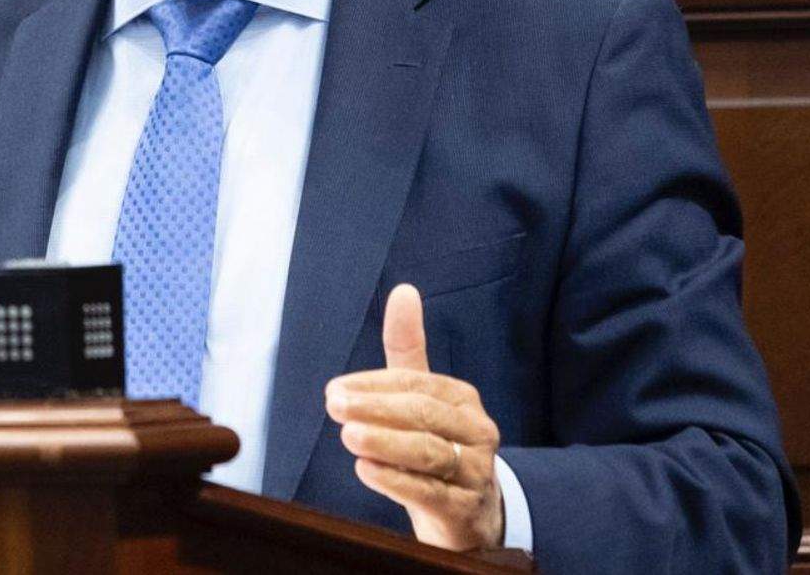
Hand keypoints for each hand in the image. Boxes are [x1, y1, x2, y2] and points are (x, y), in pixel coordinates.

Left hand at [325, 283, 504, 550]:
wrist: (469, 518)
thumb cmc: (436, 448)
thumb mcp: (422, 400)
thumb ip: (408, 349)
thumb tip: (403, 290)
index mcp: (462, 399)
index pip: (416, 385)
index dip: (375, 386)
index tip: (335, 390)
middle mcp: (476, 432)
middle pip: (423, 414)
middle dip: (376, 408)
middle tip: (334, 405)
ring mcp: (475, 472)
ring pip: (428, 453)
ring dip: (385, 442)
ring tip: (348, 436)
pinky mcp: (464, 511)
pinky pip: (431, 493)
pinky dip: (397, 481)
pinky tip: (366, 470)